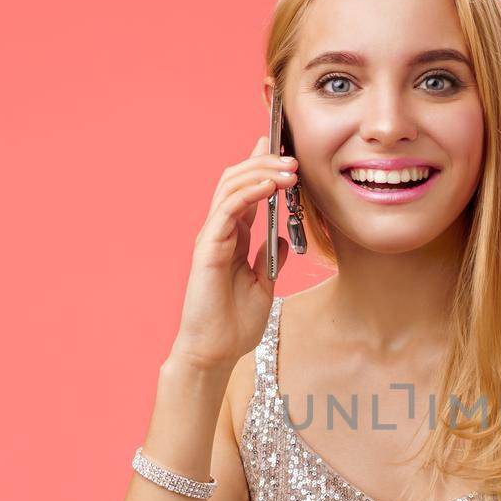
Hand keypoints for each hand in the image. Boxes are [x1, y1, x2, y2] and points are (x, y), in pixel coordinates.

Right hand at [167, 136, 299, 371]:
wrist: (216, 351)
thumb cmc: (235, 324)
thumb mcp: (264, 285)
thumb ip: (269, 258)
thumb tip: (280, 237)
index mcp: (232, 238)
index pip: (245, 192)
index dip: (260, 167)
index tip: (280, 148)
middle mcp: (219, 232)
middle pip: (237, 181)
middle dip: (264, 163)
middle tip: (292, 157)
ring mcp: (211, 238)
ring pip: (230, 188)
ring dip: (261, 173)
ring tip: (289, 169)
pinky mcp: (208, 248)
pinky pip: (228, 210)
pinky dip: (249, 193)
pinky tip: (270, 187)